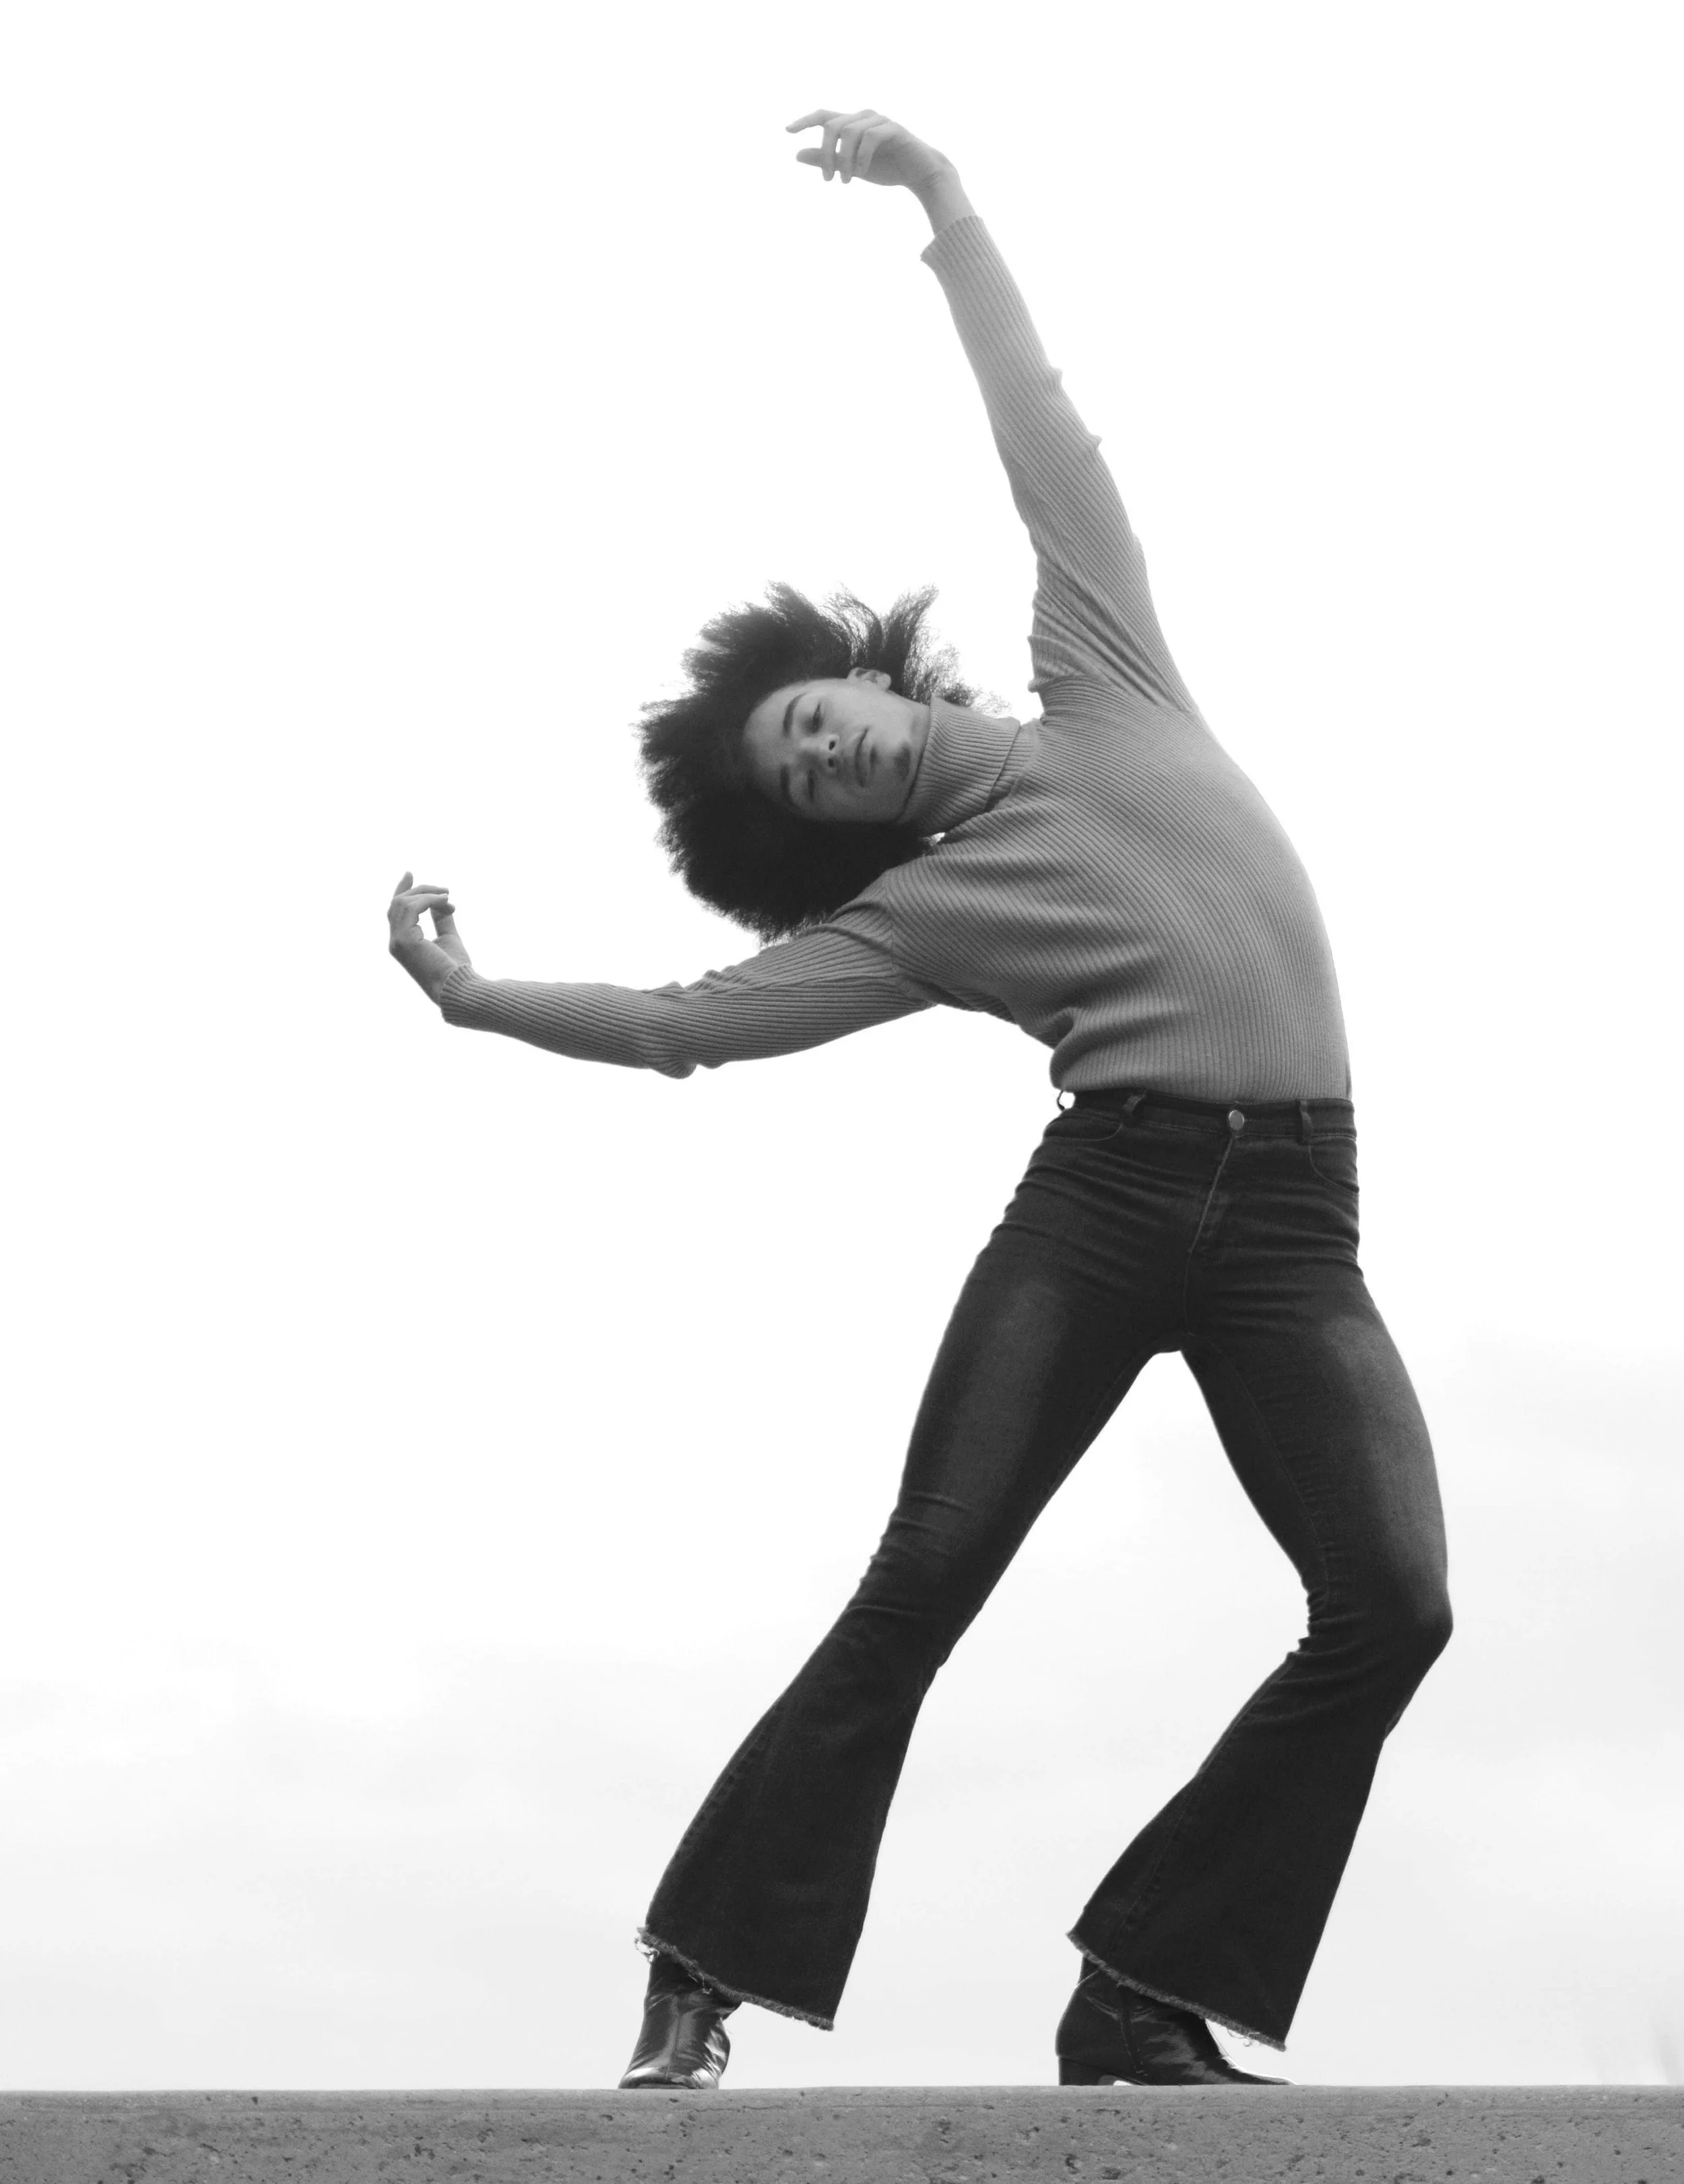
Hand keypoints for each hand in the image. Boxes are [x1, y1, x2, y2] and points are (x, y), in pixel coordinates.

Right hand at [387, 870, 471, 1003]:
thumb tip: (441, 900)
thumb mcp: (449, 936)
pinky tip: (445, 901)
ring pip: (402, 903)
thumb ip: (442, 918)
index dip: (401, 891)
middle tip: (445, 889)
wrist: (458, 987)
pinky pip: (410, 907)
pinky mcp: (404, 940)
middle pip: (397, 904)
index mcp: (403, 942)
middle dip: (418, 889)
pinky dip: (428, 899)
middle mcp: (395, 942)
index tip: (410, 874)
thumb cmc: (456, 967)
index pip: (396, 912)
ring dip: (426, 894)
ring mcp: (397, 942)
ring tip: (448, 896)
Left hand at [786, 108, 951, 193]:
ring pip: (849, 132)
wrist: (921, 173)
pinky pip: (870, 138)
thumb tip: (797, 155)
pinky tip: (862, 173)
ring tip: (847, 182)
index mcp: (853, 124)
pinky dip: (862, 157)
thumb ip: (827, 161)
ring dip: (844, 159)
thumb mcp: (851, 168)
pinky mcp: (893, 128)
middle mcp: (864, 117)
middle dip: (825, 153)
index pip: (825, 116)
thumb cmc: (887, 168)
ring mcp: (879, 120)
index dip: (805, 120)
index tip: (787, 131)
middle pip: (832, 126)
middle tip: (827, 180)